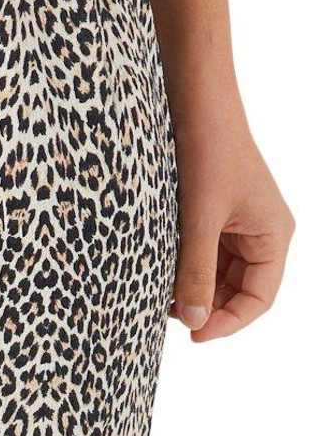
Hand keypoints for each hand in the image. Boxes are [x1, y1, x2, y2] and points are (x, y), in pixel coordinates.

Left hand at [170, 94, 294, 342]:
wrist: (196, 99)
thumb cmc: (209, 151)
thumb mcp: (199, 220)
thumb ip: (197, 273)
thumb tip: (195, 323)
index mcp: (274, 236)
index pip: (259, 299)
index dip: (228, 323)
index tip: (192, 336)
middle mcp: (263, 234)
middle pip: (239, 292)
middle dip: (207, 307)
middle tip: (169, 315)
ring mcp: (241, 226)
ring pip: (220, 277)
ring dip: (194, 289)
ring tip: (162, 293)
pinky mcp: (218, 216)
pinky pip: (206, 255)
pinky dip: (186, 268)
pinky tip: (161, 271)